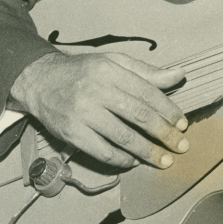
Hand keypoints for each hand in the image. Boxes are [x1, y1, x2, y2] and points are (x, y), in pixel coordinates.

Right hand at [9, 51, 189, 168]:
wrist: (40, 80)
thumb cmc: (83, 71)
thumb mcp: (114, 62)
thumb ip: (146, 72)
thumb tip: (179, 75)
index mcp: (110, 71)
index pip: (147, 93)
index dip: (168, 110)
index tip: (183, 124)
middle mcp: (97, 91)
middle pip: (138, 116)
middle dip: (164, 134)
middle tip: (181, 146)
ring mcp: (82, 113)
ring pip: (122, 137)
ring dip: (147, 151)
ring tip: (164, 160)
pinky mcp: (71, 132)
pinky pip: (101, 151)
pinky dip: (121, 159)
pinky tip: (133, 161)